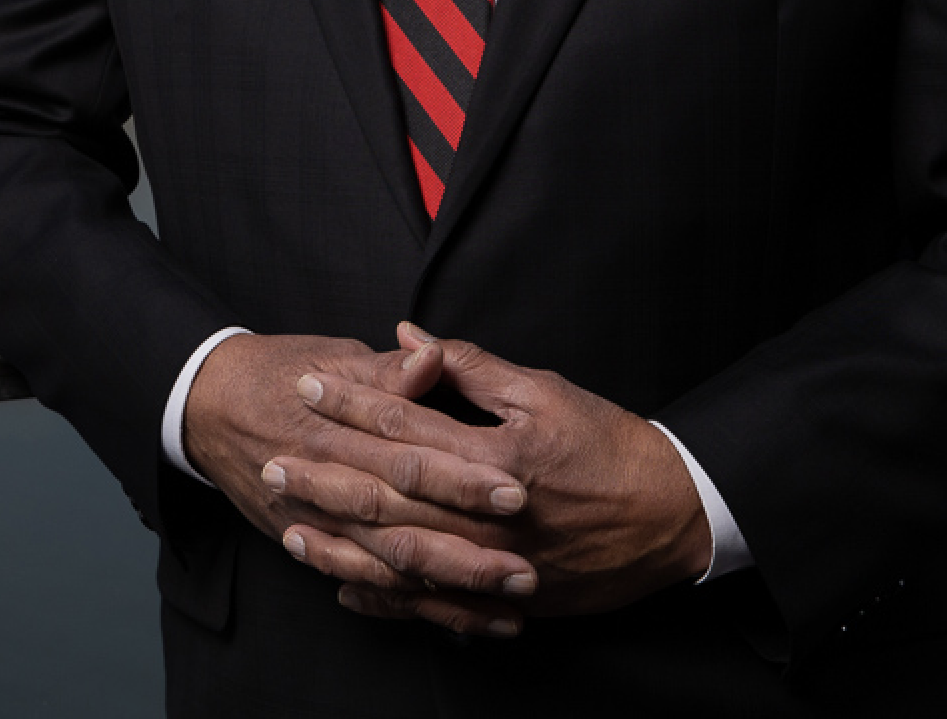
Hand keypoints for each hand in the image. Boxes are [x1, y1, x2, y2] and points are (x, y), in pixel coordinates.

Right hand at [181, 332, 538, 635]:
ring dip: (447, 590)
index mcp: (339, 430)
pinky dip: (410, 607)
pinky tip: (460, 621)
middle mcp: (327, 482)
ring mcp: (316, 522)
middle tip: (524, 568)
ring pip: (387, 565)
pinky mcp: (311, 544)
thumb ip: (388, 370)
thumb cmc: (278, 372)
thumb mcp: (332, 356)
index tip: (515, 490)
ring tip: (505, 606)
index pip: (410, 455)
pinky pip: (366, 584)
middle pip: (402, 522)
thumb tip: (432, 358)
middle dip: (465, 549)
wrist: (208, 406)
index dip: (462, 476)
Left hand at [267, 323, 711, 626]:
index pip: (404, 422)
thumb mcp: (547, 392)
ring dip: (340, 542)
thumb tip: (412, 340)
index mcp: (496, 457)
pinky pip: (431, 605)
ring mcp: (494, 564)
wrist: (674, 519)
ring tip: (289, 523)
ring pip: (400, 557)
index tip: (308, 384)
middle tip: (272, 459)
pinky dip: (385, 597)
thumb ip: (473, 368)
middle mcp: (488, 516)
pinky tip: (343, 587)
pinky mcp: (504, 598)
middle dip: (325, 475)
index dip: (351, 401)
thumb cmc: (613, 448)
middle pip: (388, 494)